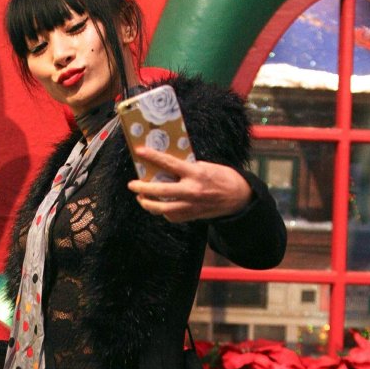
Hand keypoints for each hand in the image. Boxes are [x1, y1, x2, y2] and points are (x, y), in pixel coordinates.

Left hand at [127, 149, 252, 222]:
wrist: (237, 198)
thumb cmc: (222, 178)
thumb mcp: (205, 166)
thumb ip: (186, 168)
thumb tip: (167, 166)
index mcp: (195, 173)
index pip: (169, 163)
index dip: (153, 157)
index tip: (139, 152)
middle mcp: (190, 191)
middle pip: (159, 191)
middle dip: (142, 188)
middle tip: (132, 184)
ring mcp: (189, 206)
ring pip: (161, 208)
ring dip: (147, 203)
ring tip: (141, 197)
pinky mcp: (190, 216)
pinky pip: (170, 215)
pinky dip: (162, 210)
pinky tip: (159, 205)